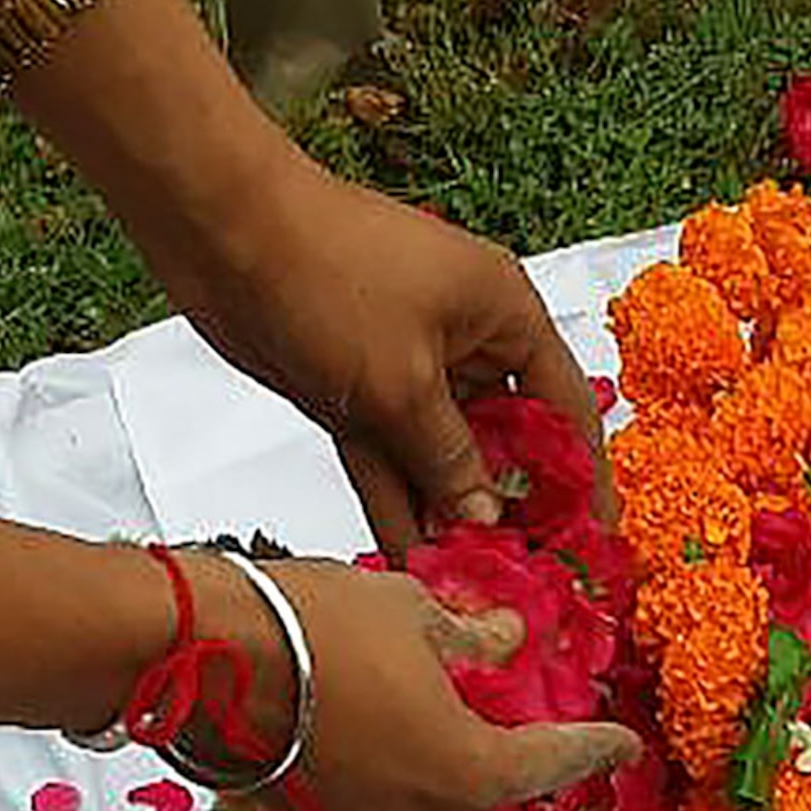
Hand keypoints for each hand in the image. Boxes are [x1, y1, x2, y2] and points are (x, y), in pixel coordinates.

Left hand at [146, 142, 606, 557]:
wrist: (221, 229)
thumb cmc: (325, 272)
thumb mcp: (404, 382)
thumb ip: (450, 458)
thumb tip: (486, 517)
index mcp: (503, 314)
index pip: (565, 408)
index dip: (581, 478)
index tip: (588, 540)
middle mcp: (464, 341)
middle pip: (506, 440)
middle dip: (511, 507)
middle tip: (521, 575)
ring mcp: (408, 368)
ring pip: (442, 458)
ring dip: (449, 515)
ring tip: (465, 582)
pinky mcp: (356, 390)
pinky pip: (390, 458)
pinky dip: (398, 502)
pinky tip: (411, 554)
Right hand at [192, 551, 637, 810]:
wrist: (200, 657)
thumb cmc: (314, 626)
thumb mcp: (414, 614)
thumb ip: (472, 640)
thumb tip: (506, 640)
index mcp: (467, 771)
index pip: (550, 763)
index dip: (592, 747)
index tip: (623, 746)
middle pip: (485, 786)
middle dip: (501, 748)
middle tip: (516, 709)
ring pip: (425, 794)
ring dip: (434, 754)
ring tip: (425, 700)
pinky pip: (372, 796)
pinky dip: (385, 764)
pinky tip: (373, 719)